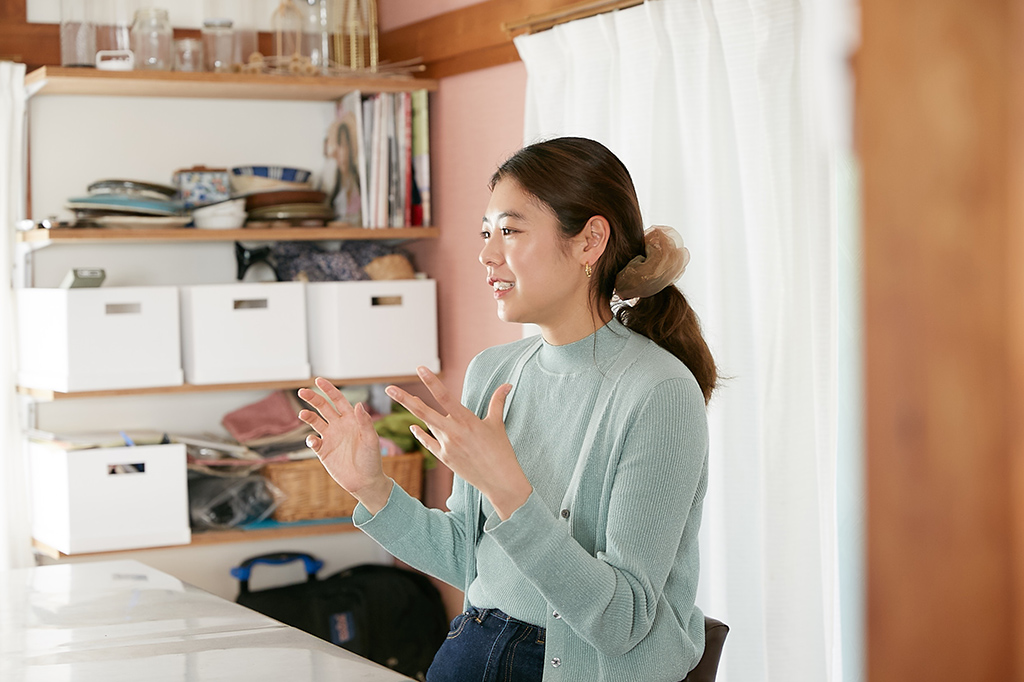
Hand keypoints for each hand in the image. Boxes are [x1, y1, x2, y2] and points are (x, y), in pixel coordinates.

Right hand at [297, 378, 393, 513]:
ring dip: (308, 416)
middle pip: (323, 407)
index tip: (318, 380)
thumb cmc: (372, 459)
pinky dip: (310, 439)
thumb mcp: (371, 439)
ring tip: (303, 414)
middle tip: (302, 391)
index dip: (328, 390)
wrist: (366, 482)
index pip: (338, 400)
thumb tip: (358, 404)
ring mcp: (330, 438)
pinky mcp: (323, 451)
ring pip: (315, 422)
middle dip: (313, 398)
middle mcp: (339, 426)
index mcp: (352, 420)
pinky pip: (313, 441)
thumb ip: (364, 422)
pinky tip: (314, 441)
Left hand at [385, 367, 531, 519]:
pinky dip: (421, 434)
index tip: (420, 369)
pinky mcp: (444, 458)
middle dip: (405, 399)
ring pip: (426, 424)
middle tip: (389, 388)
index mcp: (467, 420)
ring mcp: (447, 446)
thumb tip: (507, 385)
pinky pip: (428, 443)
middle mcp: (454, 432)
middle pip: (424, 412)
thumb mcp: (497, 424)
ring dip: (414, 411)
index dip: (431, 382)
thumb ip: (497, 402)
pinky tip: (413, 427)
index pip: (445, 397)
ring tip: (403, 399)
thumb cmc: (501, 450)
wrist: (500, 480)